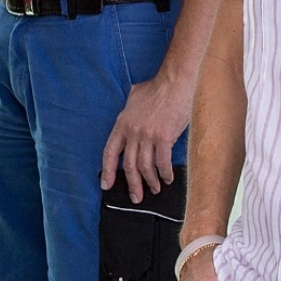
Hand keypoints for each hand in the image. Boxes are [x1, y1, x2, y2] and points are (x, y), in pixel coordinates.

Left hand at [100, 72, 192, 202]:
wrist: (174, 82)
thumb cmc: (156, 87)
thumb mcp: (133, 97)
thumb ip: (128, 110)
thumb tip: (128, 114)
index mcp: (122, 123)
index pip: (110, 152)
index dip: (107, 171)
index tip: (106, 185)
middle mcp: (132, 132)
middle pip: (129, 165)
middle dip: (133, 185)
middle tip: (136, 198)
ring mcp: (148, 136)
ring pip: (146, 167)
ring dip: (151, 182)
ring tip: (155, 189)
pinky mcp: (164, 138)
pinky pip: (162, 163)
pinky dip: (165, 174)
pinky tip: (168, 179)